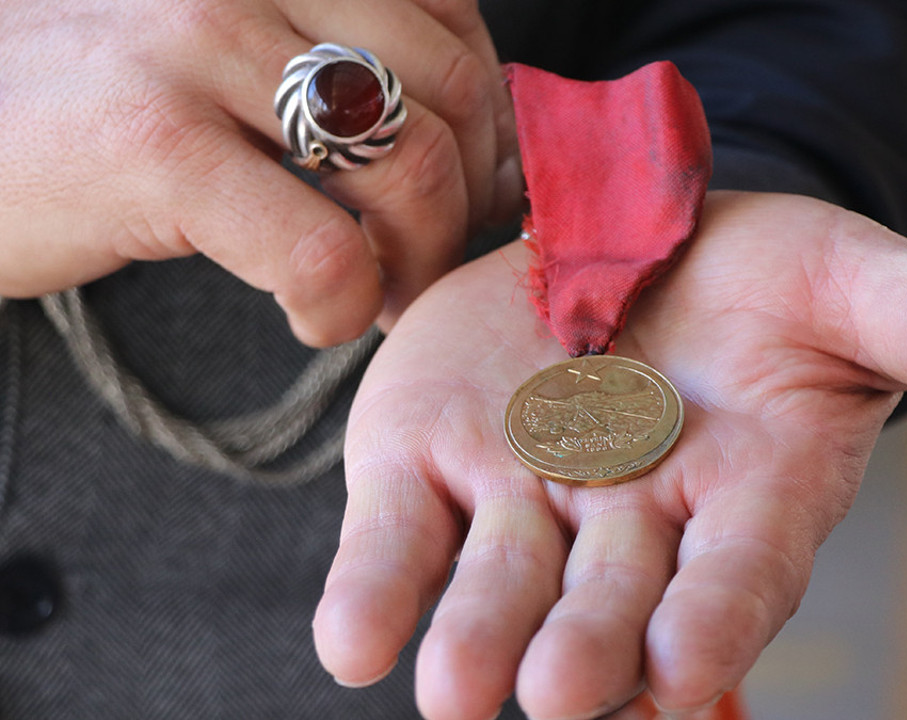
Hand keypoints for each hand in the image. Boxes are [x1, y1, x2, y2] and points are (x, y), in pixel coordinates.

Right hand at [0, 0, 519, 344]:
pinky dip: (345, 307)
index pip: (453, 20)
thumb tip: (494, 158)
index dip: (487, 122)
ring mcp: (200, 46)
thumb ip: (347, 73)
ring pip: (412, 166)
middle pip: (452, 93)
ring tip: (375, 294)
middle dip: (467, 200)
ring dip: (420, 259)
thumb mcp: (230, 54)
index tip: (468, 190)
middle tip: (426, 261)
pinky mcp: (158, 144)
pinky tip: (313, 317)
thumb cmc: (98, 102)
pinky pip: (326, 252)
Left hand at [315, 191, 906, 718]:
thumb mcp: (850, 279)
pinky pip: (400, 537)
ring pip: (500, 586)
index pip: (738, 574)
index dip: (718, 617)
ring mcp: (523, 501)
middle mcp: (631, 527)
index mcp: (742, 499)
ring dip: (480, 639)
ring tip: (459, 693)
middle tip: (568, 698)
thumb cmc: (760, 282)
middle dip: (593, 652)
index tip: (693, 670)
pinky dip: (376, 587)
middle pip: (614, 606)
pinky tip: (352, 637)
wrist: (637, 243)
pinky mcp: (427, 464)